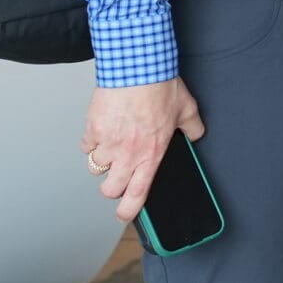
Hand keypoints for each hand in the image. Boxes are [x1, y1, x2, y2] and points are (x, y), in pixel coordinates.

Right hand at [81, 79, 204, 221]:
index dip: (129, 210)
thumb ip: (193, 128)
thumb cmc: (161, 87)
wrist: (137, 68)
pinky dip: (91, 140)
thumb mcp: (187, 109)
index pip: (137, 194)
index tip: (125, 214)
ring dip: (103, 159)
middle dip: (112, 187)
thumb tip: (196, 136)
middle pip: (110, 189)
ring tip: (113, 144)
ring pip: (96, 166)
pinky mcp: (92, 129)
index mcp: (151, 154)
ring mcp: (107, 142)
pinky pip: (86, 144)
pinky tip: (102, 129)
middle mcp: (127, 154)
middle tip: (117, 177)